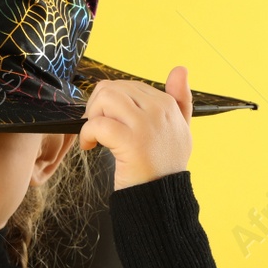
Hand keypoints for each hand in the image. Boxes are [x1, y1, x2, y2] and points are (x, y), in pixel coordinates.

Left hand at [78, 66, 193, 189]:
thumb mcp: (181, 129)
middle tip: (96, 128)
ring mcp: (146, 124)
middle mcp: (159, 110)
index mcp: (167, 104)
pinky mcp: (131, 141)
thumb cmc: (164, 166)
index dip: (110, 102)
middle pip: (112, 88)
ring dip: (91, 117)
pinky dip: (87, 134)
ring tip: (94, 135)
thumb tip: (180, 69)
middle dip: (96, 106)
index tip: (109, 122)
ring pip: (104, 98)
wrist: (162, 198)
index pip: (127, 85)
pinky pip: (98, 123)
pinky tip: (90, 146)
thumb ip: (181, 99)